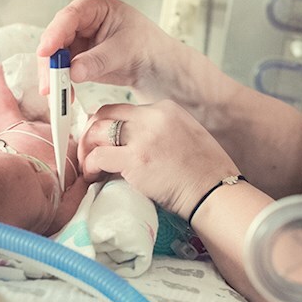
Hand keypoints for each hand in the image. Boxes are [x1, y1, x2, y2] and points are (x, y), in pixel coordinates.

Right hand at [37, 0, 179, 96]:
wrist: (154, 65)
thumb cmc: (146, 47)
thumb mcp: (124, 52)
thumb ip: (98, 61)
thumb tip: (73, 71)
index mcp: (95, 6)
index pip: (69, 17)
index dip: (54, 34)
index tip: (46, 52)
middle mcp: (81, 20)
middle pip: (56, 38)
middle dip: (50, 62)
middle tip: (48, 84)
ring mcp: (77, 39)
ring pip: (55, 56)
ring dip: (53, 76)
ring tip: (56, 95)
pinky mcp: (77, 58)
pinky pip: (63, 70)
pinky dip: (62, 83)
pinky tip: (66, 96)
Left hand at [77, 100, 239, 218]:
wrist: (214, 192)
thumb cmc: (204, 174)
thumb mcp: (186, 138)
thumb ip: (160, 133)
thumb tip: (134, 142)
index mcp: (165, 109)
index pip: (123, 109)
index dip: (108, 125)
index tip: (103, 142)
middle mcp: (153, 117)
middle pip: (105, 114)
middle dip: (90, 133)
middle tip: (88, 153)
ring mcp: (143, 137)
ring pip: (97, 132)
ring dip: (87, 150)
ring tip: (89, 167)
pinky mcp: (135, 160)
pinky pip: (98, 156)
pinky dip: (90, 167)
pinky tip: (93, 177)